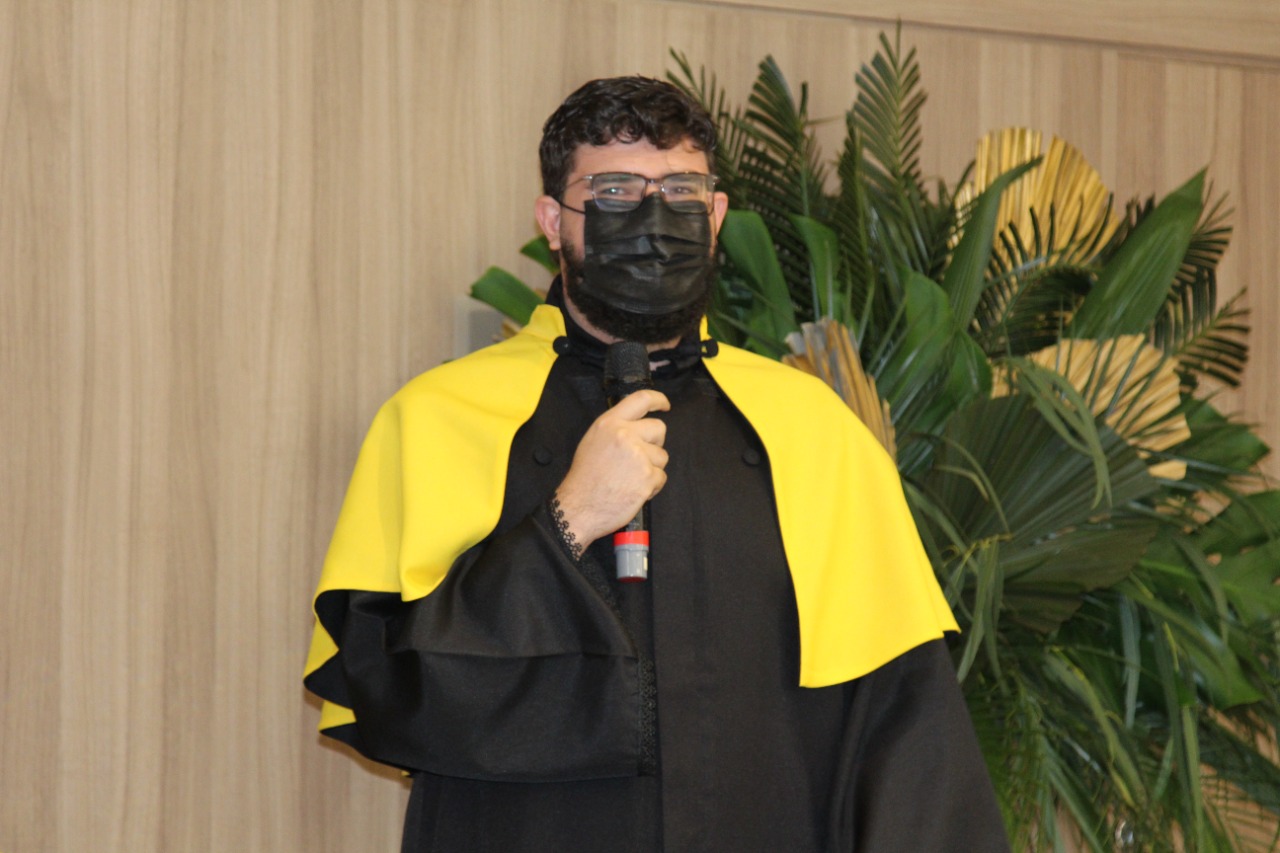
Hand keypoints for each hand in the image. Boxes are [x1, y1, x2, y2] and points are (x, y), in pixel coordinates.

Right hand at [553, 389, 669, 548]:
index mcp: (610, 423)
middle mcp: (625, 435)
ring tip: (630, 478)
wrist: (578, 507)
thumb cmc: (584, 478)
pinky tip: (633, 490)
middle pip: (659, 429)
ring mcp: (638, 456)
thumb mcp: (593, 441)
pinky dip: (651, 486)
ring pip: (661, 456)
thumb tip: (638, 426)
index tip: (665, 405)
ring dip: (651, 468)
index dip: (658, 399)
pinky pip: (661, 477)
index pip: (641, 399)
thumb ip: (616, 429)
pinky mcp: (647, 477)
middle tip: (639, 457)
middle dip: (654, 443)